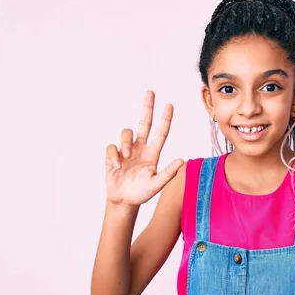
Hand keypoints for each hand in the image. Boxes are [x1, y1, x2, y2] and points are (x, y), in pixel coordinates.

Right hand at [105, 91, 183, 206]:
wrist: (123, 201)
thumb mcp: (156, 184)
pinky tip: (116, 166)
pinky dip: (114, 155)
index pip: (161, 133)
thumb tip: (182, 160)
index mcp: (153, 153)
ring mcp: (126, 150)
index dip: (165, 119)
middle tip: (151, 93)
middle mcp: (140, 148)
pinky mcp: (113, 155)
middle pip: (144, 123)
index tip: (169, 105)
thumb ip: (168, 173)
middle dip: (148, 108)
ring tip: (126, 157)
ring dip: (126, 143)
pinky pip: (112, 147)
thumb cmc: (141, 193)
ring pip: (126, 133)